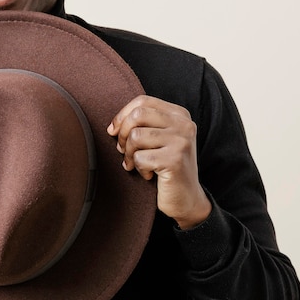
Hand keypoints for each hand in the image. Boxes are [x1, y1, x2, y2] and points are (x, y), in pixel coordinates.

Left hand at [107, 95, 210, 229]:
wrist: (187, 198)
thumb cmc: (167, 166)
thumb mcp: (159, 139)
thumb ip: (143, 125)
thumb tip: (113, 127)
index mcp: (179, 114)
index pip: (143, 101)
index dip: (122, 115)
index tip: (113, 131)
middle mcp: (184, 124)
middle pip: (137, 115)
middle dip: (123, 134)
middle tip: (123, 150)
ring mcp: (181, 141)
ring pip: (136, 137)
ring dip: (129, 154)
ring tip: (136, 164)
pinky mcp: (174, 160)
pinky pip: (140, 158)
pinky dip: (139, 168)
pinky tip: (148, 174)